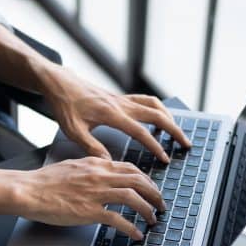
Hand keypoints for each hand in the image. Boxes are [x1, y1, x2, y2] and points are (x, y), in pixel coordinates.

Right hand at [15, 157, 165, 239]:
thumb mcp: (73, 166)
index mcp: (96, 165)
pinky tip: (136, 234)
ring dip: (147, 209)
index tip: (152, 188)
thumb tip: (104, 171)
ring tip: (153, 219)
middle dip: (154, 194)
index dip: (146, 180)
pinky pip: (117, 219)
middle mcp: (99, 176)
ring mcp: (95, 193)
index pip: (130, 168)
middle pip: (138, 181)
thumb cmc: (45, 181)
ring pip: (132, 197)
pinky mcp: (89, 211)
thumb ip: (91, 169)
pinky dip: (131, 228)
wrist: (29, 190)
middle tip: (161, 205)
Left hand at [40, 67, 189, 162]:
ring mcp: (122, 99)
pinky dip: (158, 109)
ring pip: (155, 105)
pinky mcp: (120, 97)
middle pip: (157, 115)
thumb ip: (92, 147)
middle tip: (186, 144)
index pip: (140, 131)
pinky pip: (146, 101)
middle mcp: (121, 104)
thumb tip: (109, 163)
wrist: (59, 83)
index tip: (165, 158)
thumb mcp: (73, 130)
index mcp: (111, 114)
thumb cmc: (64, 106)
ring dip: (169, 118)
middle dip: (174, 130)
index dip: (155, 146)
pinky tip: (158, 119)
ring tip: (176, 132)